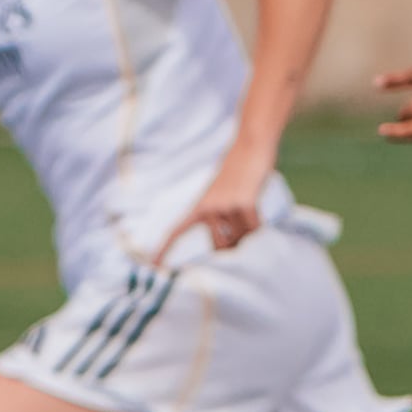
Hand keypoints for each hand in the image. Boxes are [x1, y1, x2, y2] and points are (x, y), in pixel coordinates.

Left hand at [156, 148, 272, 263]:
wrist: (250, 146)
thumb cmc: (239, 174)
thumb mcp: (223, 198)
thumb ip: (222, 221)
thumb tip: (233, 248)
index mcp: (199, 206)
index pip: (177, 230)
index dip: (164, 248)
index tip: (153, 265)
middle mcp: (208, 208)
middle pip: (220, 246)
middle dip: (232, 245)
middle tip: (242, 232)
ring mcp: (225, 206)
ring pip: (240, 238)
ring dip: (249, 231)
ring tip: (250, 211)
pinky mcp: (243, 204)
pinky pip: (254, 229)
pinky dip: (259, 225)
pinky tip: (258, 210)